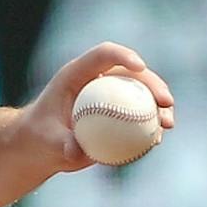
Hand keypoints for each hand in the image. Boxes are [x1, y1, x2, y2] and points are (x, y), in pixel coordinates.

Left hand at [18, 42, 176, 174]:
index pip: (104, 54)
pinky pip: (139, 117)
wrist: (39, 146)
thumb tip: (78, 152)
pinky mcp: (117, 115)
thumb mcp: (47, 142)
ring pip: (141, 95)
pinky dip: (151, 126)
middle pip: (132, 73)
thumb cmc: (38, 138)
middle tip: (165, 102)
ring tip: (168, 124)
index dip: (124, 55)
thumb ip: (62, 144)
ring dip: (159, 106)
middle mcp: (98, 81)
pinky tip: (158, 139)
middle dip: (153, 83)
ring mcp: (110, 97)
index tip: (140, 67)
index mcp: (78, 73)